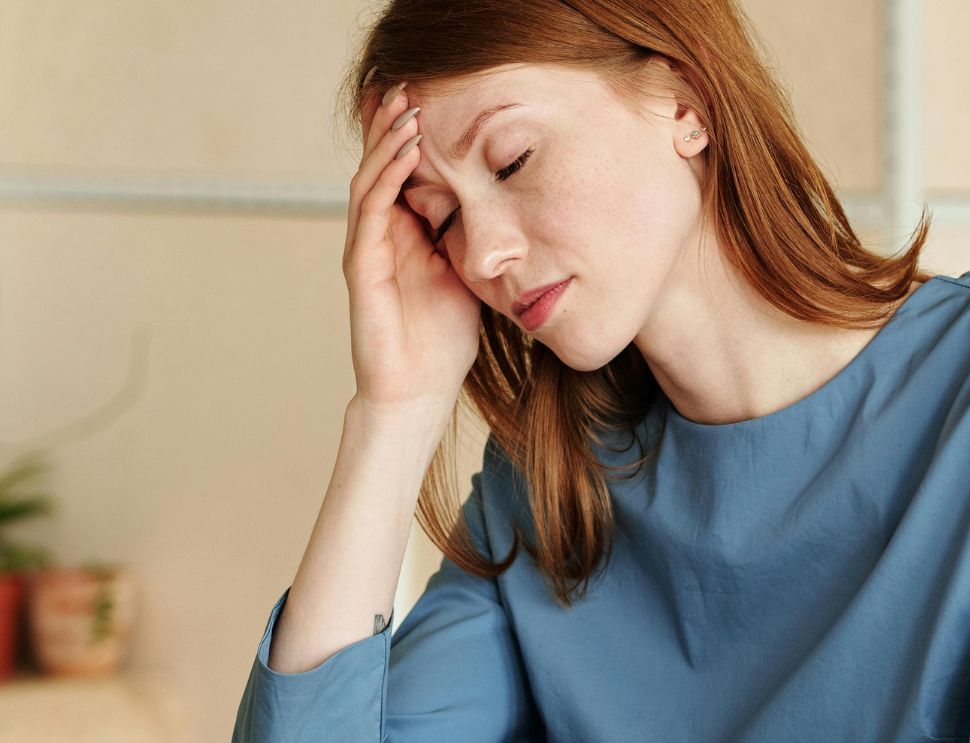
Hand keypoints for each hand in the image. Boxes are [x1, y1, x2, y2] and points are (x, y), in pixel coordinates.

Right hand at [342, 82, 480, 408]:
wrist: (420, 391)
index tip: (430, 100)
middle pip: (380, 167)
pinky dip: (387, 177)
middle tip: (409, 84)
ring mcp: (368, 249)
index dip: (410, 138)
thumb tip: (503, 210)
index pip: (404, 174)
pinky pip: (371, 211)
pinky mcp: (362, 267)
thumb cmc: (444, 341)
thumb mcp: (470, 278)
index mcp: (406, 236)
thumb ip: (473, 242)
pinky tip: (405, 152)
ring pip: (371, 180)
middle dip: (391, 125)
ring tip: (406, 106)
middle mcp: (381, 236)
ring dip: (388, 141)